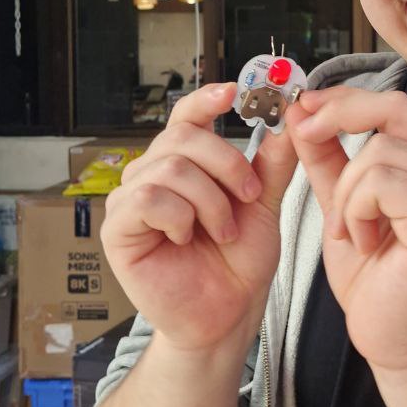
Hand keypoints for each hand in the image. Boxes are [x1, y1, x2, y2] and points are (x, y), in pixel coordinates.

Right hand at [100, 83, 298, 355]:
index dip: (207, 99)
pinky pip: (148, 199)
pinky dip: (180, 217)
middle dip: (227, 164)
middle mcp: (153, 174)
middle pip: (183, 137)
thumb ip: (272, 161)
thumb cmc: (239, 263)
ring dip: (209, 201)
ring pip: (171, 168)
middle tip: (249, 198)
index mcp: (185, 163)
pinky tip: (187, 239)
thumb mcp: (263, 204)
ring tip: (223, 231)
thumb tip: (288, 113)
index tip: (236, 91)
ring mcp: (131, 200)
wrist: (227, 314)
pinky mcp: (118, 228)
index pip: (187, 115)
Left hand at [286, 88, 406, 372]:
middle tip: (303, 134)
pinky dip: (356, 211)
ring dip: (346, 193)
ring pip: (379, 150)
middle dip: (338, 116)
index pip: (397, 103)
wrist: (400, 342)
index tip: (305, 107)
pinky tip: (366, 242)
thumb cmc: (380, 280)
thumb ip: (330, 157)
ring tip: (353, 232)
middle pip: (395, 108)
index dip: (346, 98)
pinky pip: (381, 182)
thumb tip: (304, 112)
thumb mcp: (345, 203)